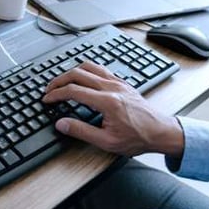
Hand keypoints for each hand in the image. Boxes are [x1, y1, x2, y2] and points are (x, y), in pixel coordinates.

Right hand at [43, 61, 183, 156]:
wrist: (162, 132)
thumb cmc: (138, 138)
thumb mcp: (107, 142)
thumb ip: (81, 131)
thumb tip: (61, 124)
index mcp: (107, 102)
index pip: (73, 91)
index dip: (56, 94)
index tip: (47, 99)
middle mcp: (112, 87)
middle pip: (77, 73)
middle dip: (58, 80)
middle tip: (49, 90)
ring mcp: (118, 82)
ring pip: (88, 66)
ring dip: (71, 72)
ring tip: (62, 82)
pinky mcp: (122, 82)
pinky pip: (100, 68)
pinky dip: (86, 70)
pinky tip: (82, 78)